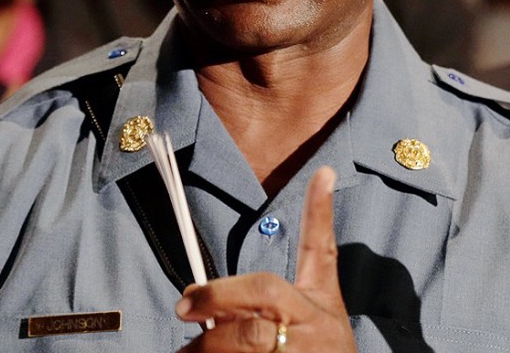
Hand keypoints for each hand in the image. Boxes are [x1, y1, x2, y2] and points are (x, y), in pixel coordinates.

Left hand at [176, 167, 355, 351]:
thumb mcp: (321, 314)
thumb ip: (285, 285)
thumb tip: (303, 199)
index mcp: (320, 304)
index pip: (322, 251)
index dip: (320, 211)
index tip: (324, 173)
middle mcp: (313, 326)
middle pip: (264, 296)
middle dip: (219, 298)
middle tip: (186, 305)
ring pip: (243, 342)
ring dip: (207, 347)